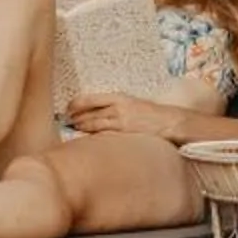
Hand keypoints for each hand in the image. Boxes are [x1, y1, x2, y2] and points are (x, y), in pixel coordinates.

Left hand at [65, 93, 191, 141]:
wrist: (171, 122)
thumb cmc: (153, 115)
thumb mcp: (134, 104)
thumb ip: (117, 107)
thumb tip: (99, 113)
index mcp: (120, 97)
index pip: (91, 99)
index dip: (76, 104)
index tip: (68, 108)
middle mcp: (118, 108)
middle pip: (89, 112)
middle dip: (75, 116)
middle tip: (66, 120)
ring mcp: (121, 122)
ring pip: (93, 124)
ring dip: (81, 127)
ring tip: (73, 129)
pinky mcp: (124, 134)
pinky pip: (103, 135)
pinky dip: (93, 137)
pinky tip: (86, 140)